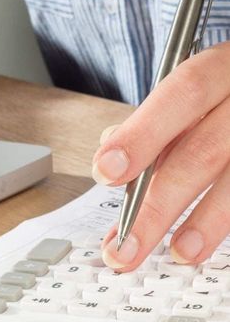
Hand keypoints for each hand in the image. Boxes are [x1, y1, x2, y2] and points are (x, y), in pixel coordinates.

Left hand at [92, 41, 229, 270]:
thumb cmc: (225, 95)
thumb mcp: (195, 92)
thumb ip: (156, 122)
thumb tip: (109, 153)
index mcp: (222, 68)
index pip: (181, 95)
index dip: (142, 134)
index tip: (104, 171)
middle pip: (204, 150)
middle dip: (158, 203)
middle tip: (124, 244)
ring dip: (204, 222)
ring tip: (177, 253)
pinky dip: (225, 220)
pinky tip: (203, 244)